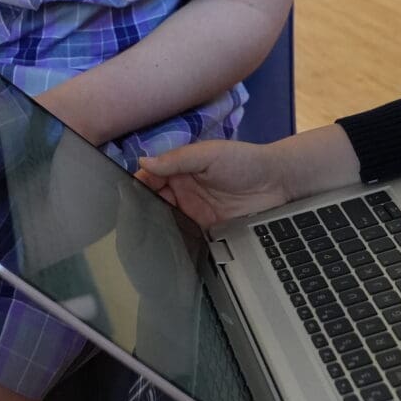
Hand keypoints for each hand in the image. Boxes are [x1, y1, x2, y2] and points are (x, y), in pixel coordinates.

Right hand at [135, 140, 298, 228]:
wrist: (277, 184)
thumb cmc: (244, 161)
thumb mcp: (209, 154)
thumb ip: (177, 159)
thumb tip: (143, 162)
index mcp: (180, 169)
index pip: (151, 177)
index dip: (137, 185)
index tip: (124, 196)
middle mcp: (182, 191)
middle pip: (153, 201)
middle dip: (141, 209)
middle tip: (129, 221)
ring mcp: (192, 212)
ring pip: (164, 220)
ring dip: (154, 226)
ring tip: (141, 236)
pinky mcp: (204, 231)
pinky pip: (183, 236)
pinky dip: (173, 240)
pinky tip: (163, 246)